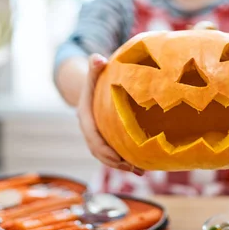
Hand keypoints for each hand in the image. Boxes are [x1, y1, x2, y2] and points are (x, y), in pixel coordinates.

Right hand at [77, 54, 144, 175]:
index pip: (93, 138)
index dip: (104, 149)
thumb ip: (95, 67)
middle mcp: (90, 130)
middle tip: (132, 167)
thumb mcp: (93, 73)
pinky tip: (143, 168)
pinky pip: (114, 153)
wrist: (90, 88)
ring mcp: (98, 136)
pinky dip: (126, 161)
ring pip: (107, 156)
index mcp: (85, 118)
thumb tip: (98, 58)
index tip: (118, 157)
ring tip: (141, 171)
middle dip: (114, 162)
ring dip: (122, 165)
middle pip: (99, 152)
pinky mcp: (106, 138)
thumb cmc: (95, 79)